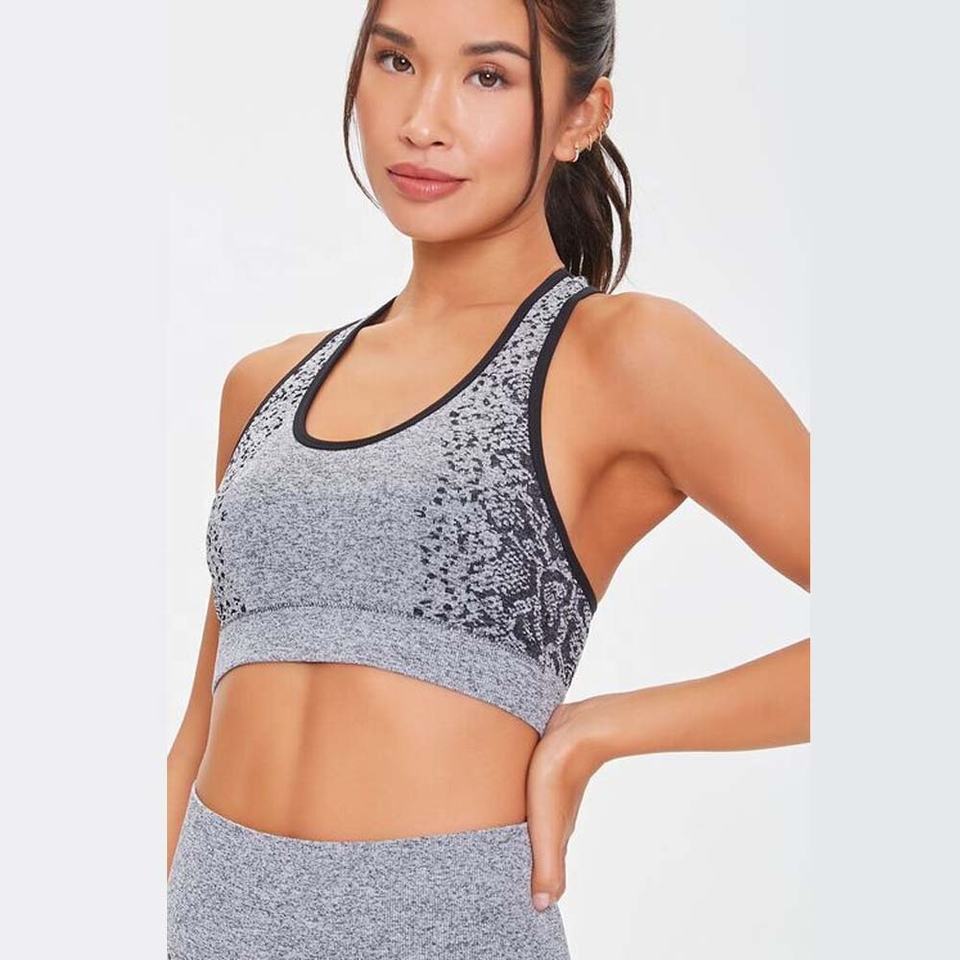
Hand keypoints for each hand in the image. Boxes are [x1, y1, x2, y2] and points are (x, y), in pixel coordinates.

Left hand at [526, 694, 617, 910]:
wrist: (577, 730)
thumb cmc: (559, 777)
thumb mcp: (547, 826)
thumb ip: (548, 866)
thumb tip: (542, 907)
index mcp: (558, 835)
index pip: (550, 873)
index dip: (539, 891)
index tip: (525, 908)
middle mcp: (557, 818)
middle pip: (544, 849)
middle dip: (530, 867)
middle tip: (510, 883)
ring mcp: (552, 794)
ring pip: (538, 822)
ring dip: (526, 835)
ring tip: (508, 847)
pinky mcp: (545, 770)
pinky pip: (533, 796)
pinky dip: (523, 807)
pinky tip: (512, 802)